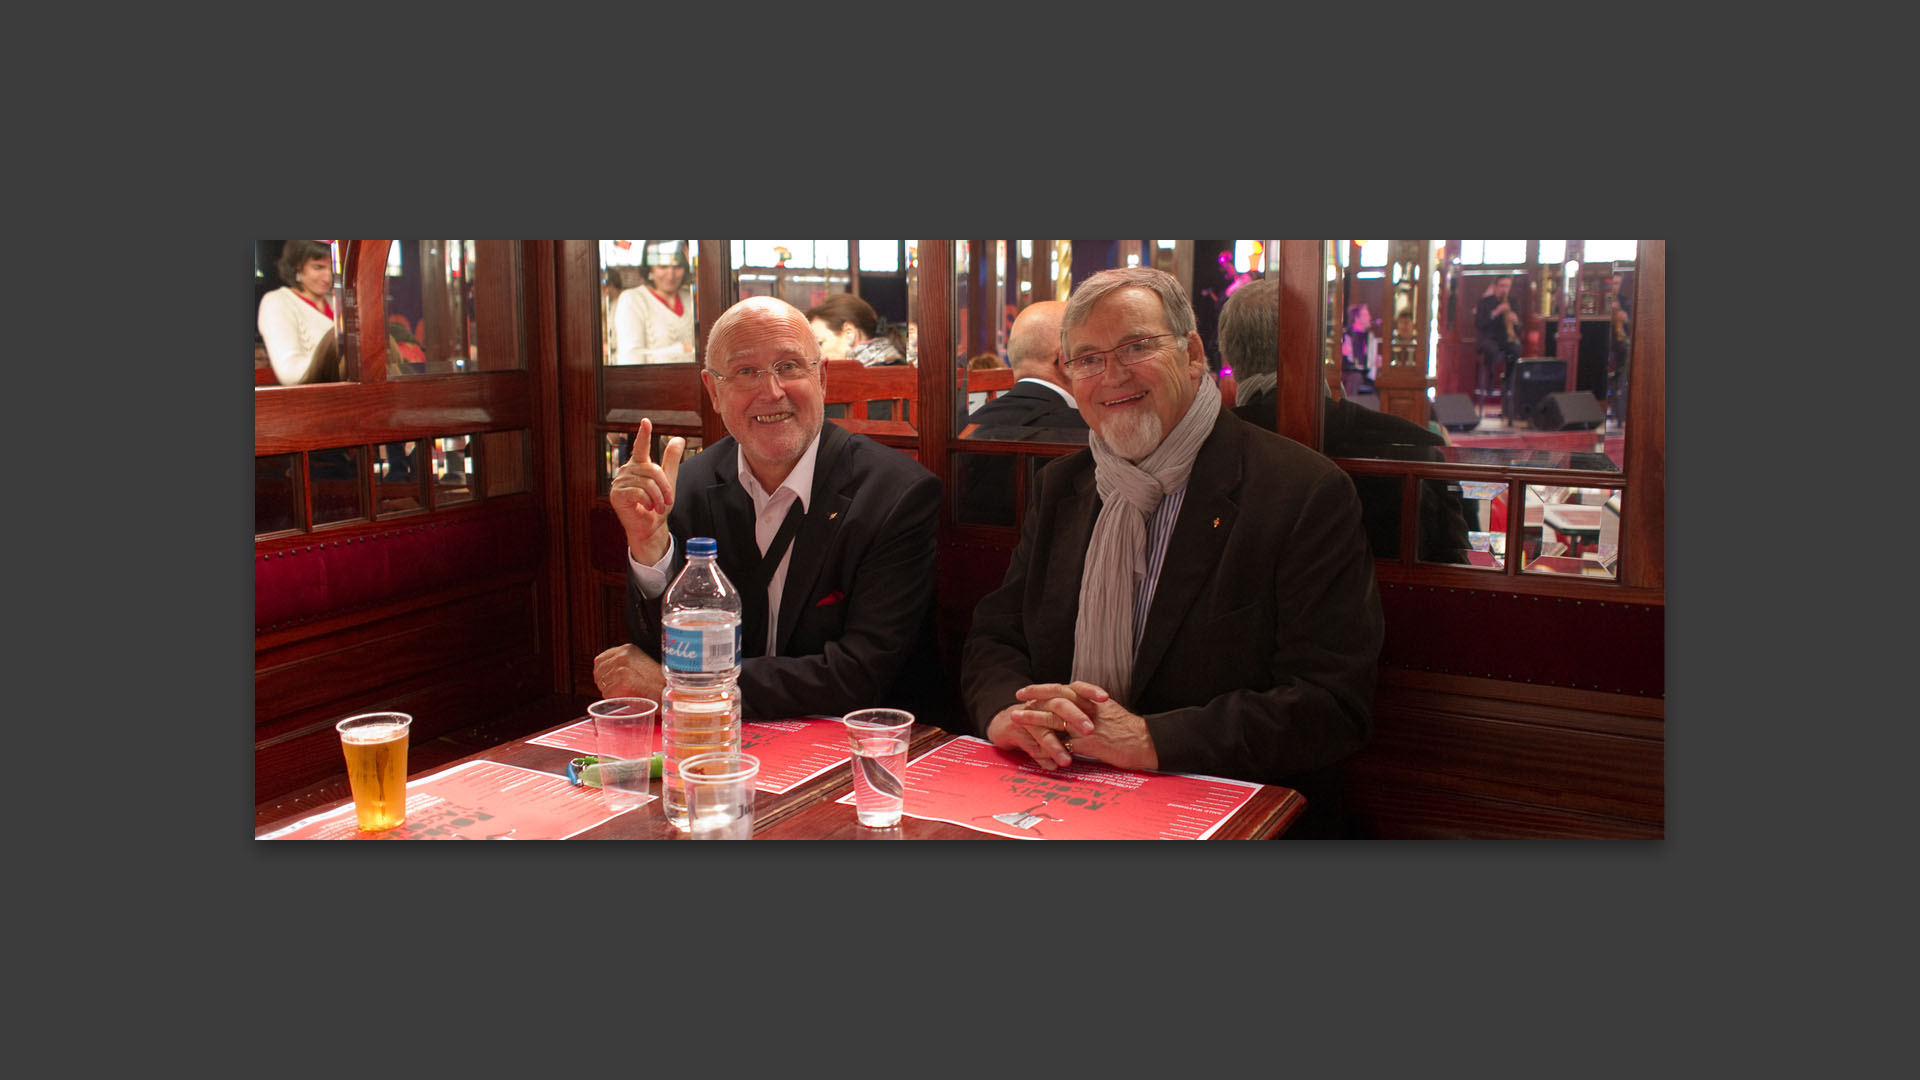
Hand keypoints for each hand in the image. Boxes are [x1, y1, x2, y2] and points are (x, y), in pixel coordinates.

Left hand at [593, 644, 664, 699]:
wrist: (668, 691)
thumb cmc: (658, 681)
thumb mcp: (641, 661)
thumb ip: (625, 662)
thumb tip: (608, 670)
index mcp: (626, 649)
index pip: (600, 659)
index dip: (601, 671)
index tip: (605, 678)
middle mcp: (621, 657)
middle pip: (598, 672)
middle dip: (604, 682)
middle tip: (615, 688)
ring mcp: (619, 670)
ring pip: (602, 684)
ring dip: (609, 691)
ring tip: (625, 692)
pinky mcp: (619, 684)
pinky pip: (606, 694)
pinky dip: (614, 699)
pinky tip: (626, 697)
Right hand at [609, 417, 684, 565]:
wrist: (650, 527)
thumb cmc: (657, 505)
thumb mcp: (668, 480)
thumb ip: (671, 460)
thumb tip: (678, 438)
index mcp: (639, 465)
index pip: (640, 446)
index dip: (643, 434)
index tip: (646, 422)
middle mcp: (627, 470)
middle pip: (652, 470)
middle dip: (665, 487)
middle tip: (668, 500)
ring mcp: (620, 482)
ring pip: (647, 483)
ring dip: (658, 497)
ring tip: (658, 506)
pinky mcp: (617, 495)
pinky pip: (639, 493)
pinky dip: (648, 502)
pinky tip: (647, 507)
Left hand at [985, 680, 1156, 771]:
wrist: (1144, 742)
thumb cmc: (1127, 728)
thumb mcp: (1107, 709)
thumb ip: (1088, 705)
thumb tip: (1071, 704)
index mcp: (1091, 699)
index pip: (1062, 688)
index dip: (1042, 688)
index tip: (1026, 690)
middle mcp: (1087, 708)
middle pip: (1054, 698)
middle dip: (1033, 697)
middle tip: (1016, 699)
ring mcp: (1086, 725)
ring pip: (1054, 718)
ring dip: (1032, 717)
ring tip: (1016, 717)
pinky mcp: (1088, 744)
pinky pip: (1063, 744)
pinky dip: (1047, 746)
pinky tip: (1034, 748)